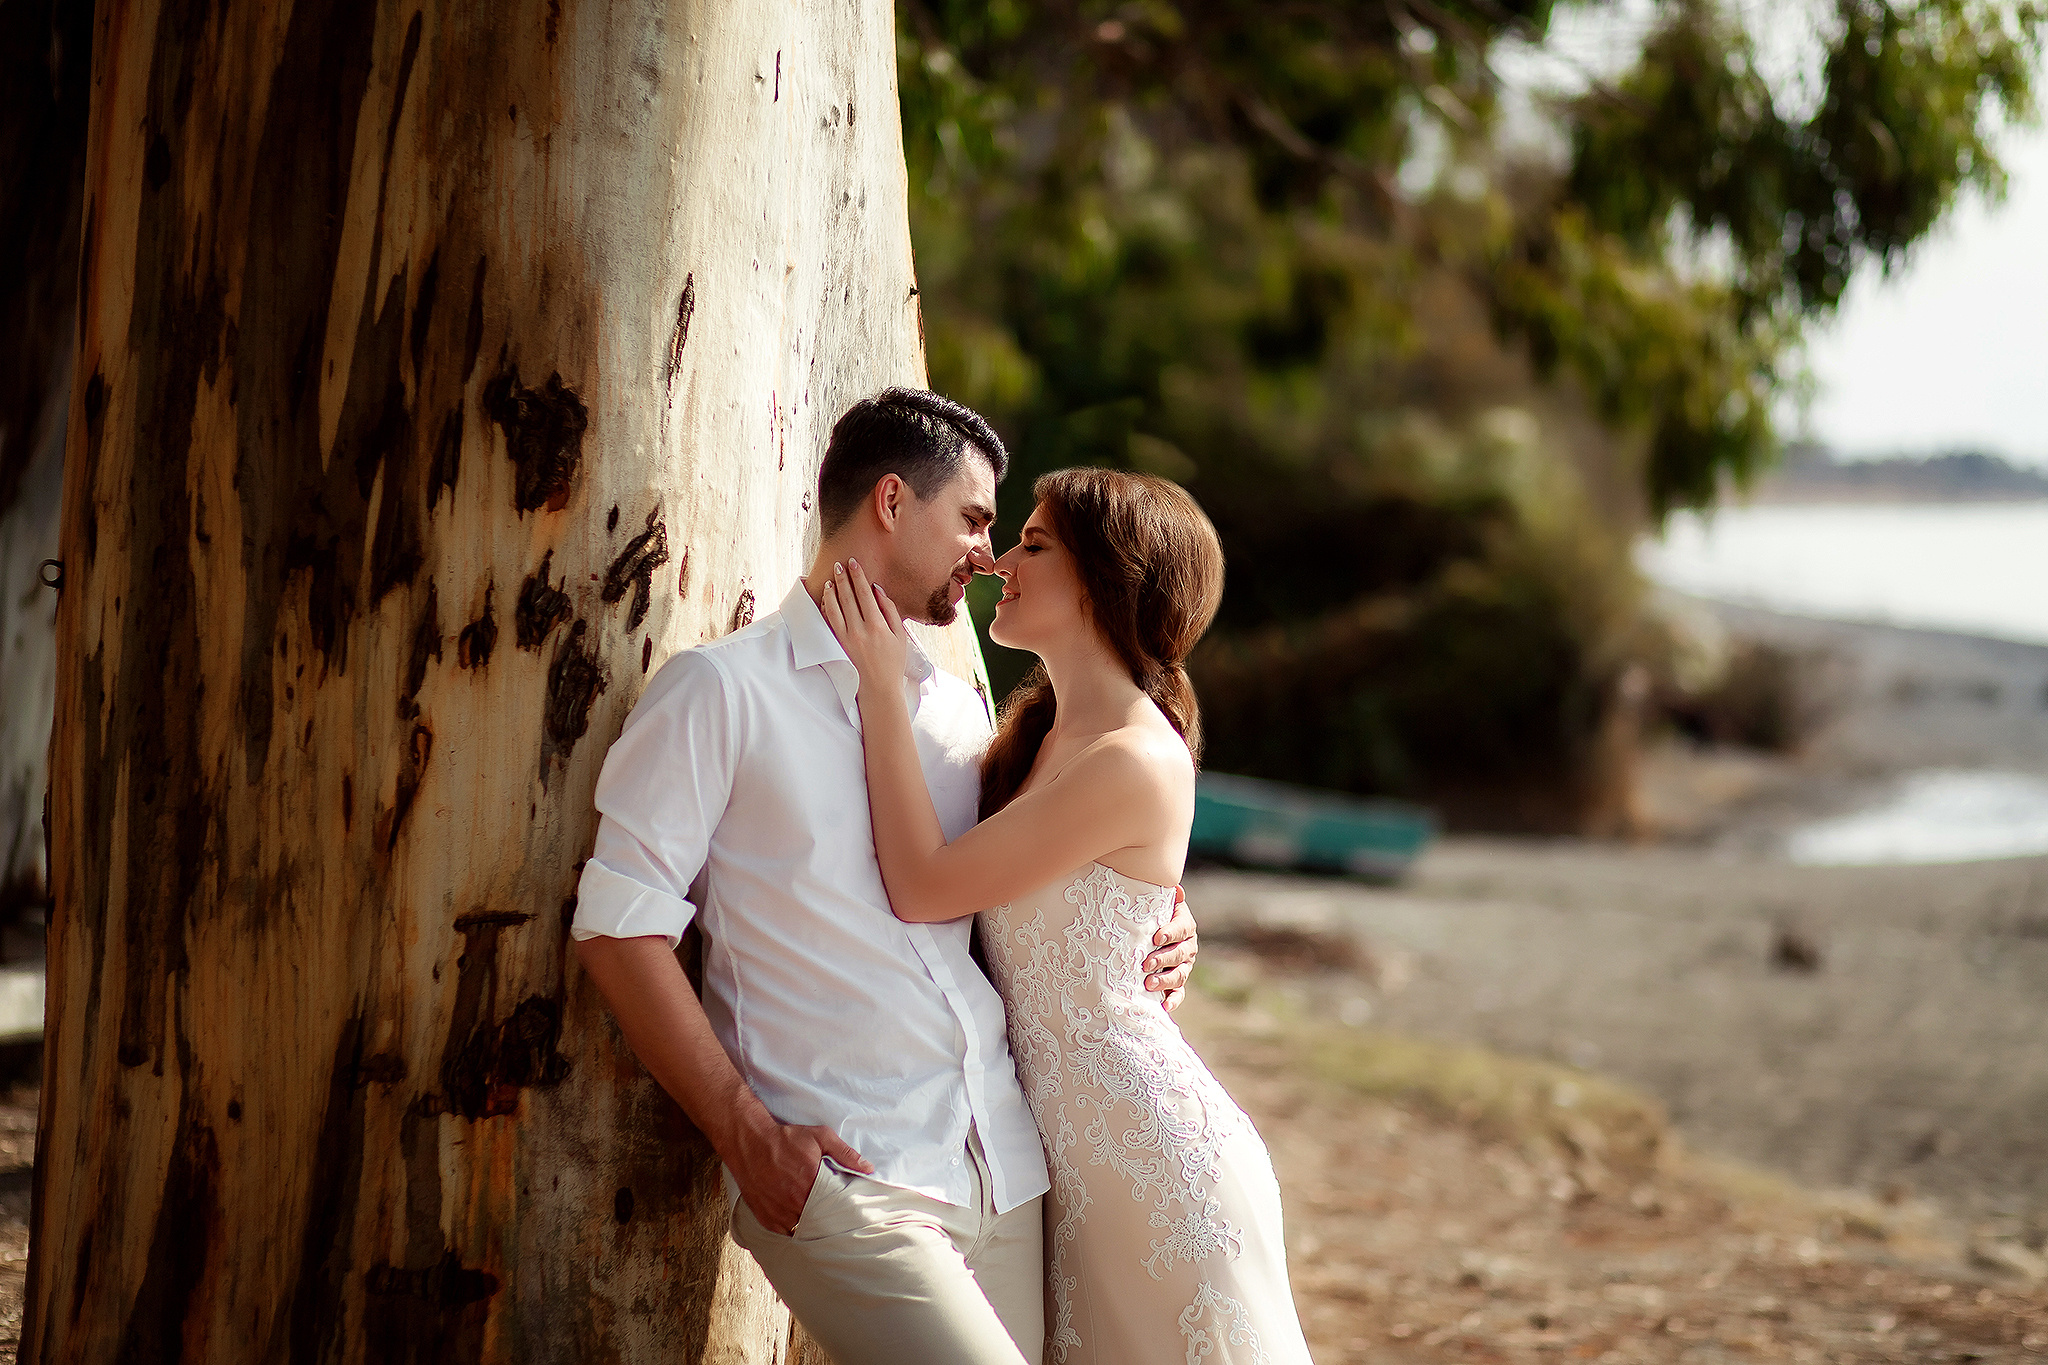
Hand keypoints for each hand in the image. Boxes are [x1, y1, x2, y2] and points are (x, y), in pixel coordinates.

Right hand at [731, 1119, 873, 1235]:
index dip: (840, 1213)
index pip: (833, 1209)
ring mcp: (777, 1211)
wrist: (749, 1141)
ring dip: (808, 1227)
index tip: (846, 1213)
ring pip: (799, 1230)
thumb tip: (868, 1168)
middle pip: (817, 1222)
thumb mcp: (820, 1137)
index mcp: (810, 1183)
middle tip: (833, 1219)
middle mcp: (793, 1201)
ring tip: (816, 1221)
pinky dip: (791, 1228)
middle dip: (826, 1221)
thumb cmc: (786, 1138)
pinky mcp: (764, 1216)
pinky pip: (782, 1232)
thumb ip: (845, 1154)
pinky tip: (797, 1220)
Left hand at [820, 559, 908, 693]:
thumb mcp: (900, 636)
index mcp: (877, 626)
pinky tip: (826, 599)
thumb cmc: (893, 662)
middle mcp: (860, 631)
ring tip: (831, 579)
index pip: (865, 595)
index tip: (854, 563)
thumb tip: (878, 590)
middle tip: (839, 564)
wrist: (879, 687)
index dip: (858, 577)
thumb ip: (890, 611)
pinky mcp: (839, 645)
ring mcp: (847, 638)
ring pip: (835, 609)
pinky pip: (830, 623)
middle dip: (843, 579)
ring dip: (832, 592)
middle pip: (848, 598)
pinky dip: (827, 609)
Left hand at [1145, 886, 1197, 1011]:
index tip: (1157, 937)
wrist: (1150, 934)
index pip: (1182, 928)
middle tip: (1146, 964)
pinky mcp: (1177, 983)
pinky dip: (1173, 1000)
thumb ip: (1164, 898)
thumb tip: (1176, 888)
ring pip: (1180, 974)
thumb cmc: (1151, 915)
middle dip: (1163, 959)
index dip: (1171, 932)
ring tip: (1148, 984)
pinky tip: (1165, 1007)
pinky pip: (1179, 993)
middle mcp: (1188, 947)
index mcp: (1185, 925)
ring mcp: (1184, 966)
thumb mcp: (1157, 905)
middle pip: (1180, 954)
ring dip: (1165, 980)